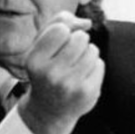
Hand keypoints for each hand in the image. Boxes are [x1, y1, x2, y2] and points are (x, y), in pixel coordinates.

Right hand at [17, 12, 104, 133]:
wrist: (48, 110)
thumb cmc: (46, 70)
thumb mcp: (41, 46)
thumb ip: (59, 23)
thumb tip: (87, 22)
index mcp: (34, 60)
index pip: (60, 29)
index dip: (64, 33)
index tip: (58, 44)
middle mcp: (50, 73)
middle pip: (80, 38)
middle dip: (78, 42)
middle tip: (68, 57)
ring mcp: (70, 84)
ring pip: (92, 50)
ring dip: (87, 54)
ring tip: (75, 67)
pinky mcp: (87, 92)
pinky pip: (100, 64)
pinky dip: (94, 67)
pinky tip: (82, 78)